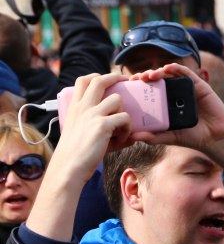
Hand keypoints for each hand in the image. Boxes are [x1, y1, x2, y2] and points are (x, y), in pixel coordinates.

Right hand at [25, 73, 132, 241]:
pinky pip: (124, 118)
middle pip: (99, 80)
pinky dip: (128, 128)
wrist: (69, 167)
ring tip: (121, 129)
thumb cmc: (78, 154)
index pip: (83, 81)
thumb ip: (106, 130)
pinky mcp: (102, 125)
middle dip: (115, 77)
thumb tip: (135, 135)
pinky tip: (121, 140)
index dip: (98, 76)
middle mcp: (83, 107)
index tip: (110, 80)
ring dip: (124, 113)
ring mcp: (92, 114)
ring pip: (117, 99)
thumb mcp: (87, 136)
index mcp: (75, 108)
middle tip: (128, 82)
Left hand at [127, 63, 223, 177]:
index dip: (139, 86)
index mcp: (167, 104)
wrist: (215, 137)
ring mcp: (187, 89)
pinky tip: (167, 68)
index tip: (129, 86)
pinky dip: (175, 68)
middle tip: (136, 80)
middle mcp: (176, 94)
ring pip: (169, 74)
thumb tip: (133, 136)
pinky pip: (186, 72)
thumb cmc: (193, 137)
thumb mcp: (169, 137)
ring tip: (148, 76)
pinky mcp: (198, 85)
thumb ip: (153, 136)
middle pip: (157, 80)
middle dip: (145, 77)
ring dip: (157, 71)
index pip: (150, 91)